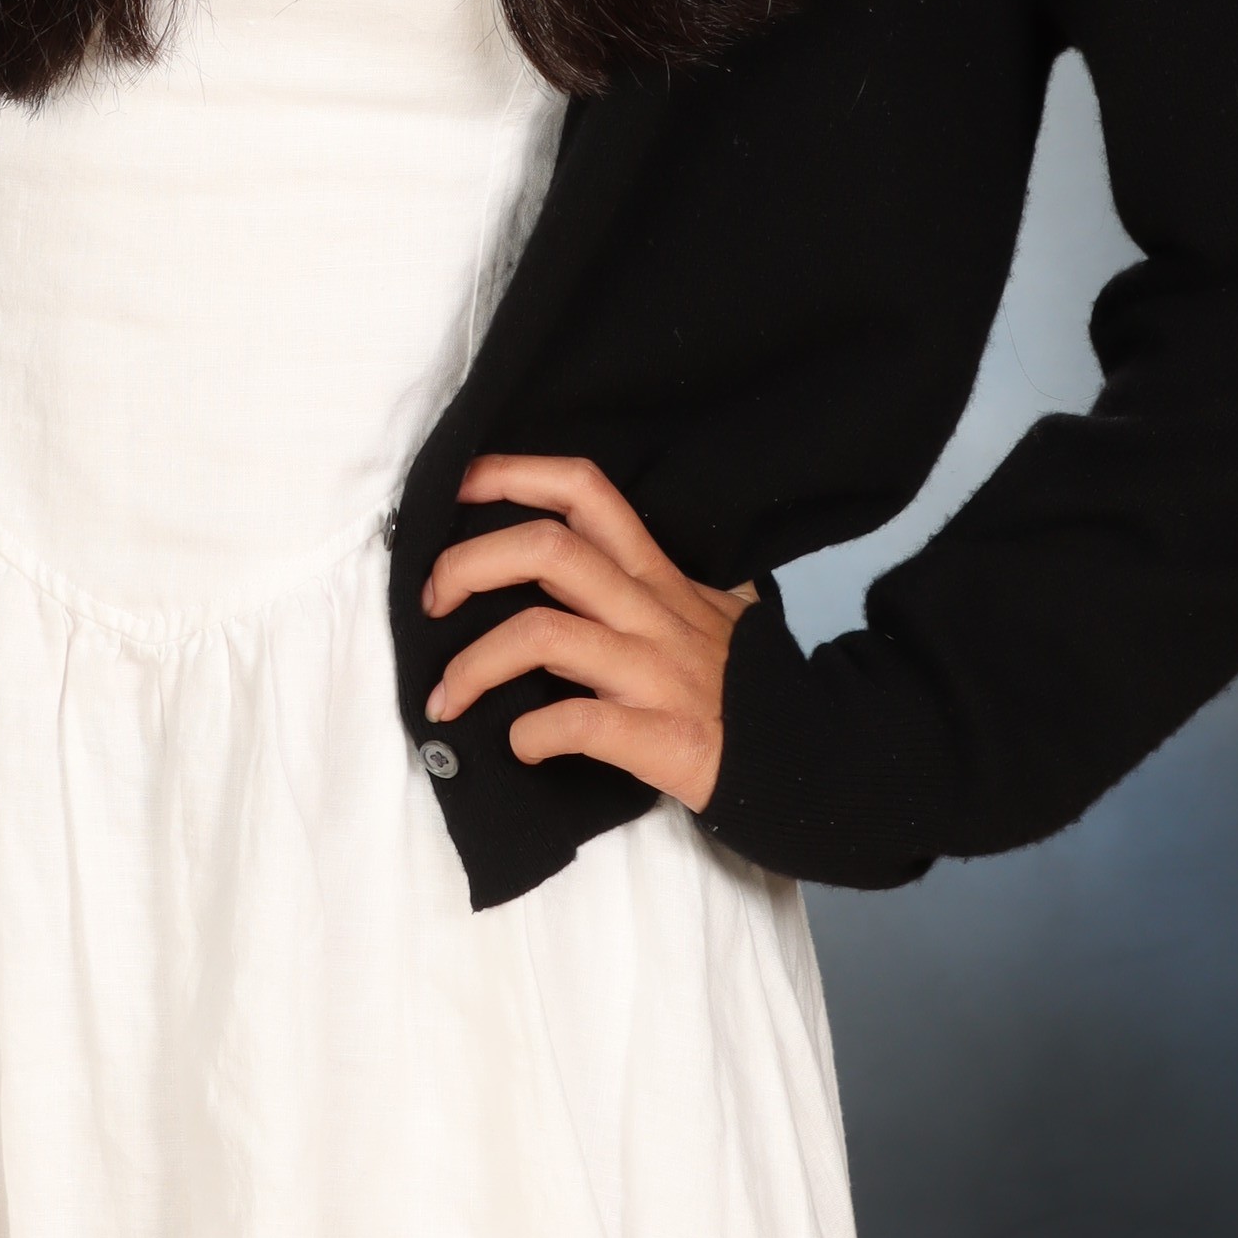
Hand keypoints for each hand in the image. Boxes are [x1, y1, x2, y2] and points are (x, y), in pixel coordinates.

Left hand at [421, 453, 757, 813]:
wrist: (806, 761)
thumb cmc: (748, 691)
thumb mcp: (712, 614)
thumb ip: (657, 584)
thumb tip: (595, 563)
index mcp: (657, 578)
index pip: (586, 494)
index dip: (513, 476)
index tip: (458, 489)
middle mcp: (651, 613)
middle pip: (548, 550)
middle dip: (469, 564)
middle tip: (431, 600)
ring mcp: (652, 673)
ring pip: (542, 636)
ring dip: (473, 664)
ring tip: (446, 697)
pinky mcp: (656, 736)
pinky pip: (572, 724)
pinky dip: (528, 736)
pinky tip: (519, 748)